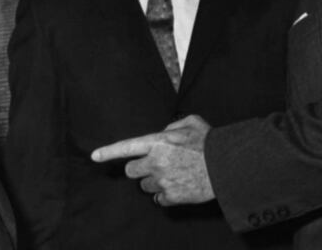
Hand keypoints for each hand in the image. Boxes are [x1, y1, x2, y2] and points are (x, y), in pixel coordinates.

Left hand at [90, 114, 213, 205]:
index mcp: (158, 141)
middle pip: (132, 171)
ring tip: (174, 174)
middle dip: (139, 168)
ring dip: (154, 181)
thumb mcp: (192, 122)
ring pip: (144, 185)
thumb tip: (164, 132)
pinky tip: (179, 186)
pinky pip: (158, 198)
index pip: (126, 147)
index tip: (94, 156)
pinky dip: (165, 194)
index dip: (108, 152)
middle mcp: (156, 161)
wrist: (226, 167)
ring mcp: (162, 180)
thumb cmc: (210, 143)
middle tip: (155, 165)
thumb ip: (173, 125)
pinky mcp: (171, 196)